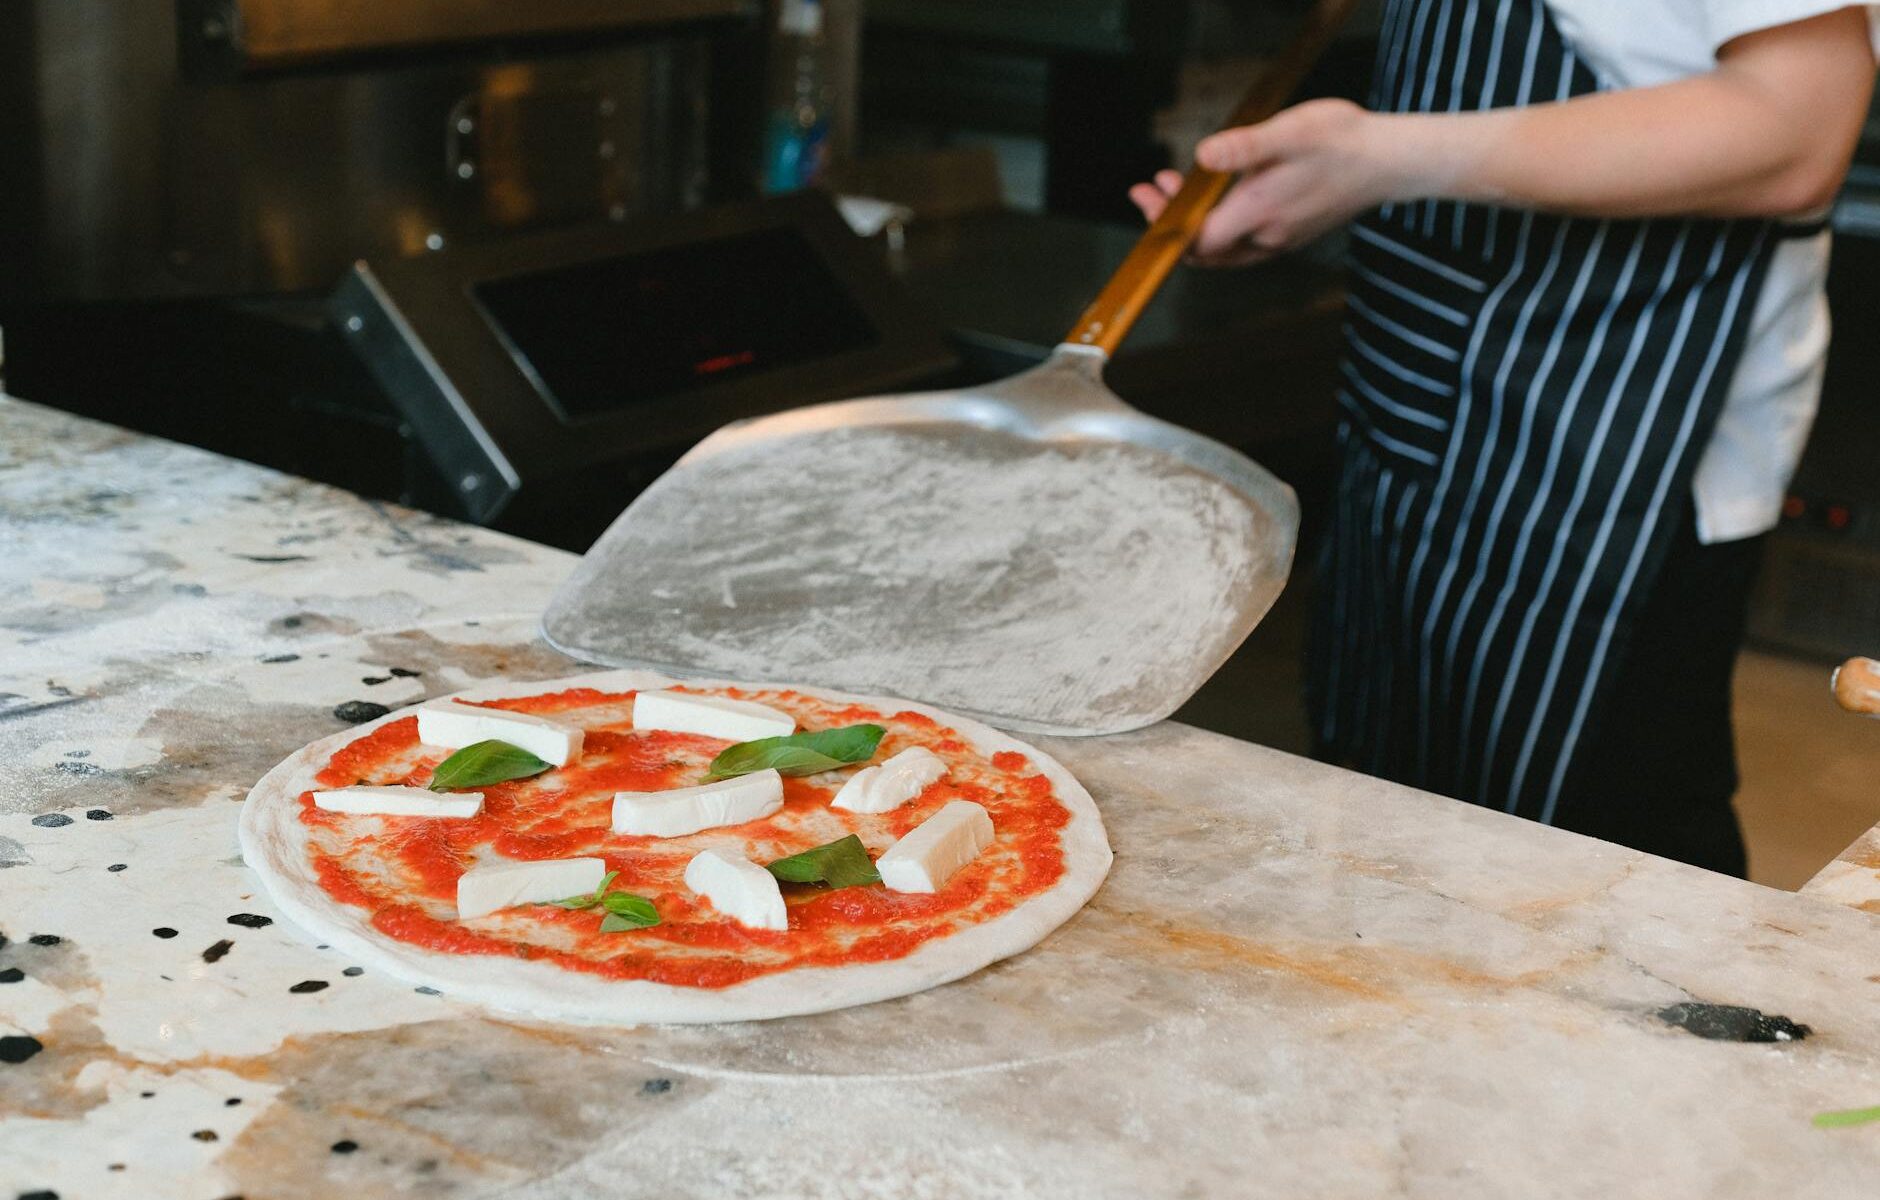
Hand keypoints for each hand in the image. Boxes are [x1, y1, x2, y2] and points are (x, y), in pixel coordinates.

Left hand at [1128, 99, 1400, 266]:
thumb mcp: (1291, 131)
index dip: (1164, 224)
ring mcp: (1279, 239)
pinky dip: (1219, 225)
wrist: (1391, 162)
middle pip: (1203, 248)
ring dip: (1193, 222)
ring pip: (1222, 248)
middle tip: (1150, 190)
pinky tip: (1217, 197)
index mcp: (1260, 211)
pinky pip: (1242, 243)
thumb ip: (1245, 147)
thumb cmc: (1345, 142)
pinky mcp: (1290, 234)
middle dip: (1171, 221)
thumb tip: (1203, 156)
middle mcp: (1267, 235)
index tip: (1146, 197)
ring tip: (1175, 186)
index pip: (1196, 239)